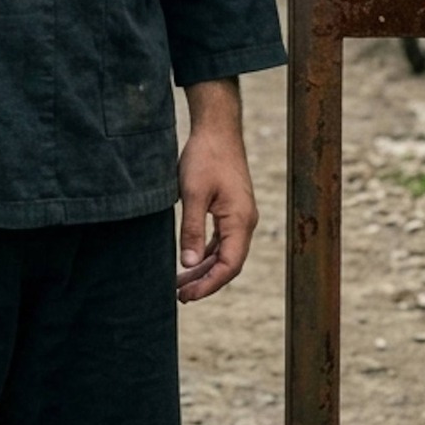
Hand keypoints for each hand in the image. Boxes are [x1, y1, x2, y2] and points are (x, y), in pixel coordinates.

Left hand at [177, 80, 257, 302]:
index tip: (187, 296)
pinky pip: (221, 240)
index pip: (229, 266)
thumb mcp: (193, 193)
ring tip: (181, 284)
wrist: (217, 128)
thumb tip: (188, 265)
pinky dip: (207, 254)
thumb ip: (191, 229)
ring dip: (204, 269)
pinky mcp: (231, 209)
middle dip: (205, 282)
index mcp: (240, 221)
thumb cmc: (205, 157)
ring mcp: (239, 215)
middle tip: (180, 296)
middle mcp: (244, 222)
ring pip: (224, 253)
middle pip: (228, 264)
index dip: (209, 285)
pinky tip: (191, 262)